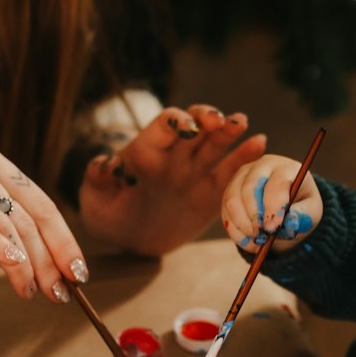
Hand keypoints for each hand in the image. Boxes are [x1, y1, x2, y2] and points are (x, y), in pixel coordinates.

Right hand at [0, 149, 88, 302]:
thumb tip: (39, 249)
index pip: (41, 203)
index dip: (64, 239)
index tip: (78, 271)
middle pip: (30, 217)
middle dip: (53, 258)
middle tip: (63, 291)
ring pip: (8, 227)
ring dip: (28, 265)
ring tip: (35, 293)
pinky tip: (13, 270)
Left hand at [78, 105, 265, 255]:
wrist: (131, 239)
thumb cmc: (108, 215)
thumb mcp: (94, 202)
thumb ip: (97, 181)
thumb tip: (104, 163)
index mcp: (144, 152)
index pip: (162, 127)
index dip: (174, 122)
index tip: (185, 125)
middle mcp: (173, 155)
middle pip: (193, 125)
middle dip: (204, 117)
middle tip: (217, 120)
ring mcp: (194, 170)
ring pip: (214, 142)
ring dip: (228, 129)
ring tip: (241, 122)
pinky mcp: (211, 190)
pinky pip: (230, 171)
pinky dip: (245, 156)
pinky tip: (260, 144)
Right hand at [222, 152, 322, 254]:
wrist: (289, 207)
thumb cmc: (301, 206)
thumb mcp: (310, 213)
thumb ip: (303, 217)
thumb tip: (290, 224)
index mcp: (286, 168)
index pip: (277, 183)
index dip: (274, 207)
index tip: (273, 229)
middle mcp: (262, 166)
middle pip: (250, 187)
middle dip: (254, 215)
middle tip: (261, 236)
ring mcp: (242, 176)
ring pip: (233, 198)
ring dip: (242, 224)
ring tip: (257, 241)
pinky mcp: (230, 190)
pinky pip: (225, 210)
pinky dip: (235, 230)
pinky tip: (249, 242)